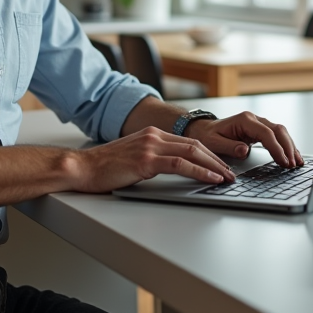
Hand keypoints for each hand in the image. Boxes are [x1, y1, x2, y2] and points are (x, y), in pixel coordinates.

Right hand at [69, 127, 236, 192]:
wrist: (81, 168)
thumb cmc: (103, 168)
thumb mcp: (132, 158)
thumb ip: (152, 159)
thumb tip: (171, 171)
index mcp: (151, 134)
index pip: (188, 142)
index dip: (208, 154)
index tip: (221, 166)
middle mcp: (153, 136)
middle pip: (195, 145)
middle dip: (217, 160)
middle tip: (231, 173)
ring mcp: (150, 147)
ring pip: (192, 152)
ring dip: (214, 166)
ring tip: (227, 178)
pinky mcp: (145, 161)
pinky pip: (180, 165)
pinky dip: (200, 171)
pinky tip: (211, 179)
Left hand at [184, 112, 303, 167]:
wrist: (204, 129)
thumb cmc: (208, 136)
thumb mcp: (214, 143)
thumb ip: (229, 147)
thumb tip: (245, 150)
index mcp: (244, 120)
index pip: (266, 133)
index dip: (276, 148)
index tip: (283, 161)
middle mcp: (254, 119)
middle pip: (278, 130)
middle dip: (288, 147)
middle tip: (293, 164)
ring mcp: (258, 123)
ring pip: (280, 132)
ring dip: (290, 146)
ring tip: (297, 162)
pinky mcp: (260, 130)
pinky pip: (277, 136)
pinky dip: (286, 145)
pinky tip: (293, 155)